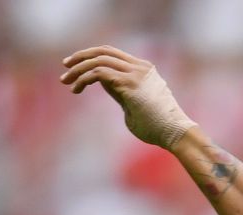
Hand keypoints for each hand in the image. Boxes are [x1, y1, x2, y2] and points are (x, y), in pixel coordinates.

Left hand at [60, 46, 195, 148]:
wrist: (176, 135)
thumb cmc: (159, 128)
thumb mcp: (135, 104)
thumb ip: (120, 90)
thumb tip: (102, 82)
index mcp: (144, 69)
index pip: (111, 53)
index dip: (91, 56)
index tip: (76, 66)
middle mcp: (140, 67)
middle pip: (103, 51)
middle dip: (80, 57)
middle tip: (65, 67)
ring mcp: (135, 73)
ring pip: (98, 60)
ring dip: (78, 69)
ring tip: (66, 81)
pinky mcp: (129, 83)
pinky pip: (99, 73)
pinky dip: (84, 78)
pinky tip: (77, 88)